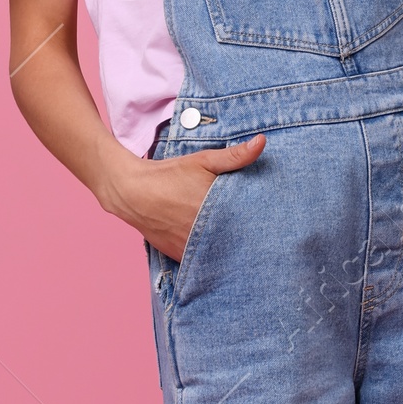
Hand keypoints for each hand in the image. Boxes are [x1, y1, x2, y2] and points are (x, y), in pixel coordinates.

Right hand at [98, 133, 265, 260]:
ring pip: (217, 256)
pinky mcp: (178, 256)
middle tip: (262, 238)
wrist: (132, 192)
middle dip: (246, 240)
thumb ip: (235, 155)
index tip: (270, 226)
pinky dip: (209, 257)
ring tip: (241, 246)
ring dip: (227, 251)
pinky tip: (218, 250)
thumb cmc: (169, 175)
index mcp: (215, 213)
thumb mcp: (203, 161)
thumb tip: (262, 142)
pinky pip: (200, 262)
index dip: (260, 227)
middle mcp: (203, 236)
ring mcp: (189, 249)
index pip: (248, 227)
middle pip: (235, 244)